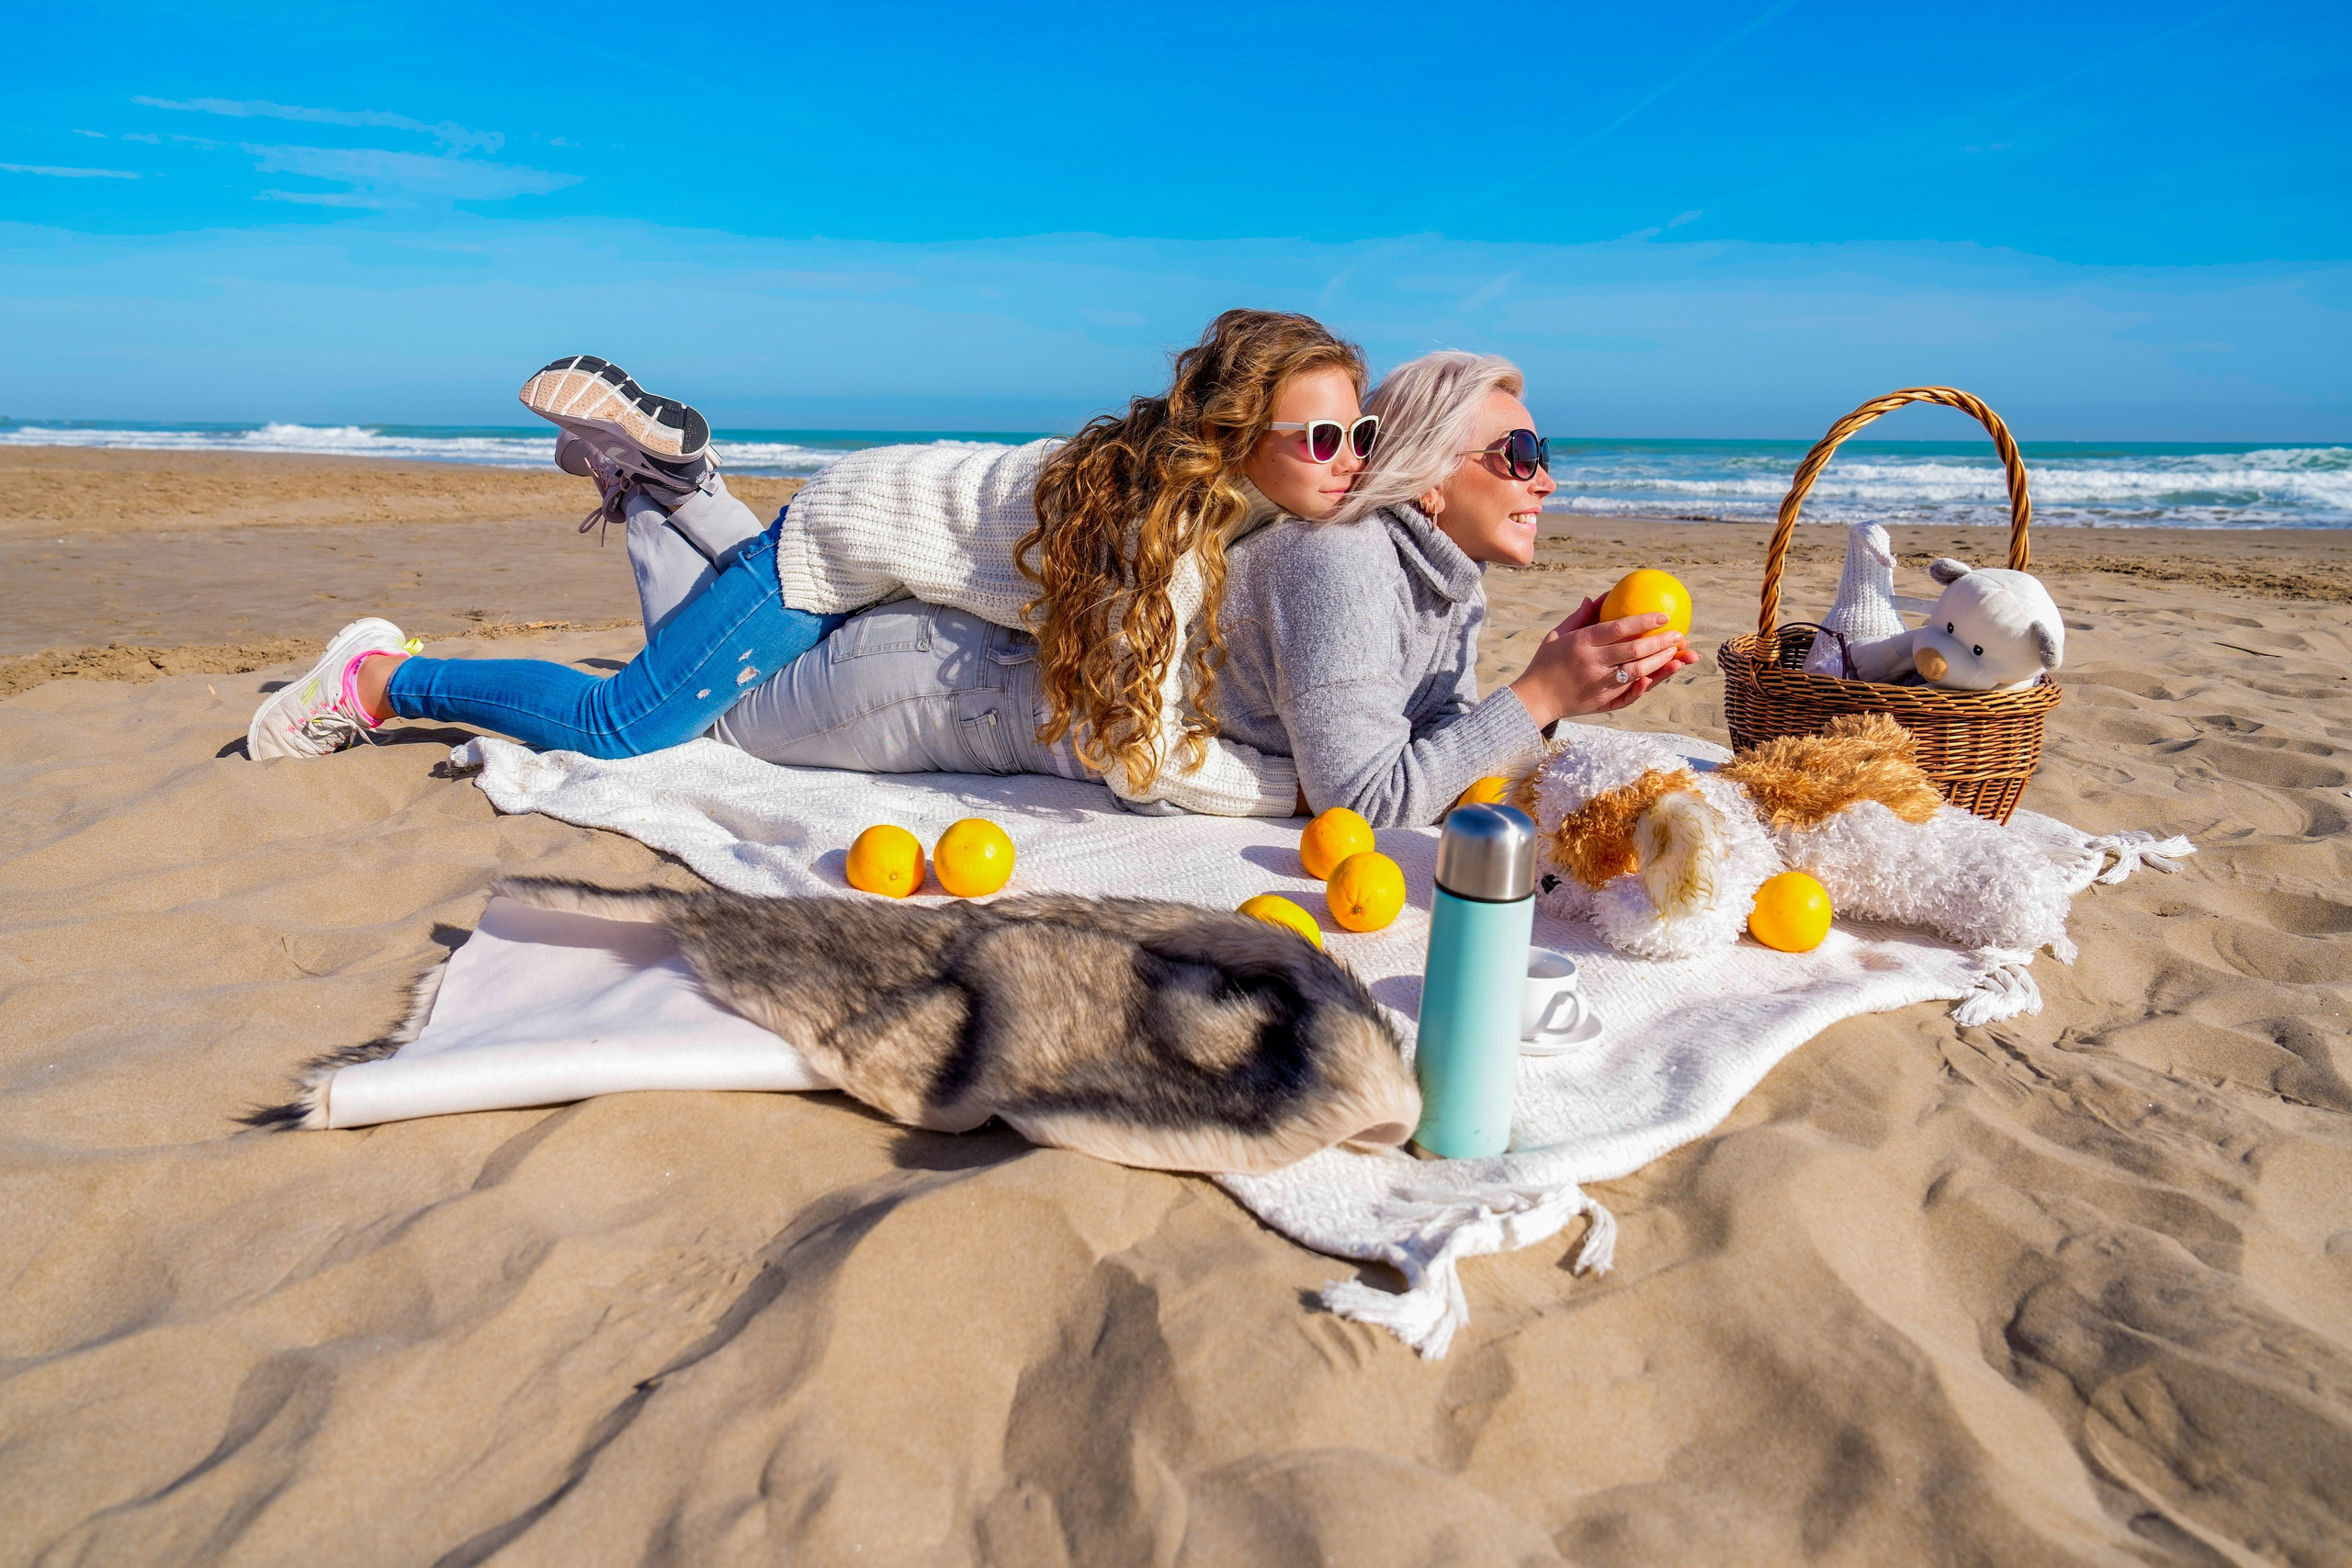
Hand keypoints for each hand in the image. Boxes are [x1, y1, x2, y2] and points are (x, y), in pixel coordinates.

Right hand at [1507, 597, 1698, 727]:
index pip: (1618, 628)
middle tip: (1680, 635)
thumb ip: (1579, 617)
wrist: (1533, 699)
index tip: (1663, 615)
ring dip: (1660, 663)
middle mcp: (1592, 662)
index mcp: (1581, 642)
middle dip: (1660, 642)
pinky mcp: (1601, 701)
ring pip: (1636, 672)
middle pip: (1634, 650)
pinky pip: (1628, 694)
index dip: (1643, 620)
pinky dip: (1644, 686)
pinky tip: (1657, 678)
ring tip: (1677, 654)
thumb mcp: (1556, 635)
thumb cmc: (1545, 663)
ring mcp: (1598, 684)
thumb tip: (1598, 597)